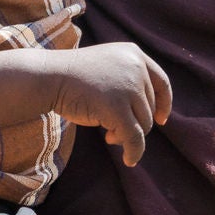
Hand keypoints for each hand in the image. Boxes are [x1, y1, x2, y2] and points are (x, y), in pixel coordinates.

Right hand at [52, 43, 171, 166]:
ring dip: (127, 135)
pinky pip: (135, 137)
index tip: (161, 119)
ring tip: (108, 134)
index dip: (165, 103)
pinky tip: (129, 160)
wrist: (50, 77)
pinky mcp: (118, 108)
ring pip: (143, 123)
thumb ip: (129, 82)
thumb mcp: (108, 69)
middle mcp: (136, 68)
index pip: (162, 82)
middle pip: (150, 107)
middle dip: (135, 123)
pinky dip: (135, 151)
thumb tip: (152, 116)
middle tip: (114, 131)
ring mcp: (128, 87)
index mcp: (134, 54)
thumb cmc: (74, 76)